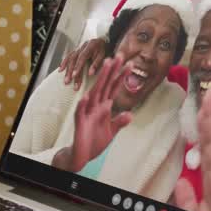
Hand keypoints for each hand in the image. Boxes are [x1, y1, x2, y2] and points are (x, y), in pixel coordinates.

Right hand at [59, 36, 107, 89]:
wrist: (101, 41)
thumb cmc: (102, 49)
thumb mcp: (102, 56)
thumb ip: (96, 64)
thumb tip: (90, 74)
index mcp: (90, 47)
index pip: (82, 57)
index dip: (78, 66)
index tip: (74, 75)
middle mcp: (82, 47)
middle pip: (74, 59)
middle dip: (70, 71)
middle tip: (68, 82)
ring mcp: (78, 48)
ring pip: (70, 59)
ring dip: (66, 70)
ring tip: (65, 79)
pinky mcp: (75, 51)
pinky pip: (68, 57)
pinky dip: (64, 63)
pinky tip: (60, 70)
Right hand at [68, 55, 131, 169]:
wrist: (83, 155)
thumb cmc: (95, 141)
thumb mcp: (111, 131)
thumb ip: (120, 121)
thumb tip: (130, 114)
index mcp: (104, 107)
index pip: (114, 88)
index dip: (121, 76)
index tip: (129, 64)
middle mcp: (96, 106)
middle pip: (105, 85)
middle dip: (112, 71)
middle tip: (118, 55)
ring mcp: (88, 113)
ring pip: (94, 93)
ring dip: (100, 80)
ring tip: (105, 66)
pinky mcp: (80, 123)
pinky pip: (81, 112)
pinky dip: (83, 104)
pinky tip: (86, 96)